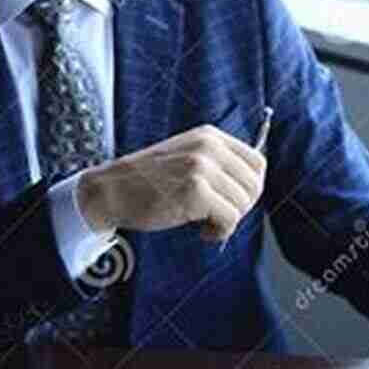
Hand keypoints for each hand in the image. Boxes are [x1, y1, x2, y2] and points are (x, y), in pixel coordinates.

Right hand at [76, 125, 266, 242]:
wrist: (110, 191)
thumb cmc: (147, 182)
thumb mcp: (185, 158)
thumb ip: (217, 165)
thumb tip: (252, 189)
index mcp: (210, 136)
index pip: (258, 163)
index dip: (249, 189)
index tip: (231, 202)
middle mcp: (208, 147)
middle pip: (254, 185)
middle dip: (240, 208)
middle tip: (217, 217)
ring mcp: (201, 167)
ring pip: (243, 203)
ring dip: (229, 222)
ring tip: (205, 224)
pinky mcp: (195, 191)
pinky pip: (230, 219)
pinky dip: (220, 232)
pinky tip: (202, 232)